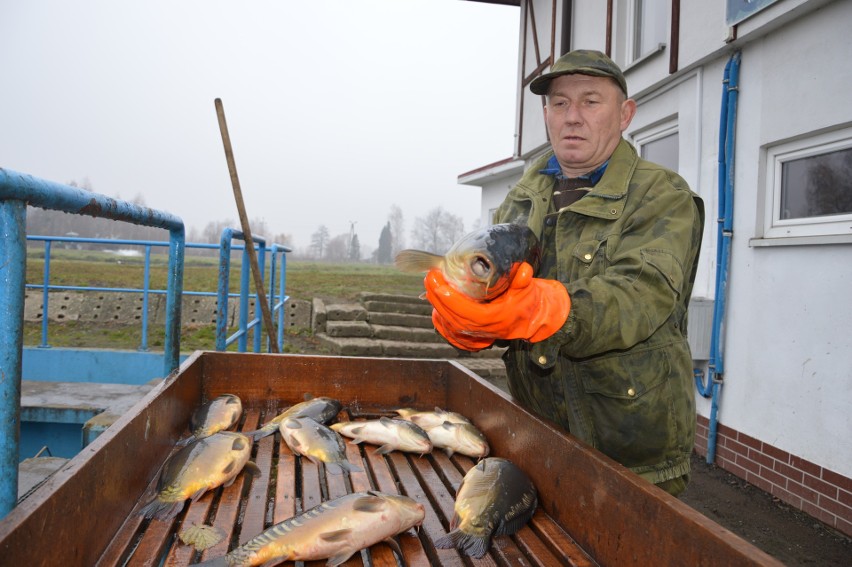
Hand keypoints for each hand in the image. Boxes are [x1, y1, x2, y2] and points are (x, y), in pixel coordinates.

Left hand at [424, 262, 570, 349]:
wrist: (529, 320)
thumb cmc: (526, 303)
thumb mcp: (528, 291)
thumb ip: (523, 281)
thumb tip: (524, 270)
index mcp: (494, 318)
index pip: (467, 311)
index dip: (450, 297)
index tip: (438, 280)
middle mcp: (482, 328)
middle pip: (452, 315)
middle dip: (437, 296)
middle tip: (429, 277)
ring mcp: (475, 333)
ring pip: (448, 321)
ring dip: (436, 303)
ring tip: (428, 284)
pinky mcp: (471, 332)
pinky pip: (449, 327)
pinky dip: (439, 315)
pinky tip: (433, 300)